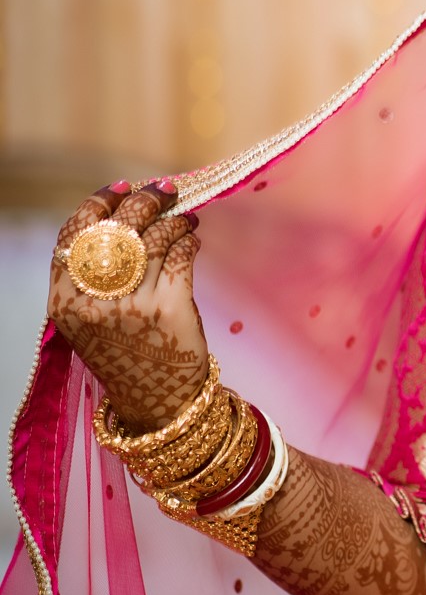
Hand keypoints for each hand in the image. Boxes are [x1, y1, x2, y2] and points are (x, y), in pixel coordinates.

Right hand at [48, 181, 208, 430]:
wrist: (159, 406)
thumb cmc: (125, 354)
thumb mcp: (88, 320)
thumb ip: (91, 275)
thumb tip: (122, 212)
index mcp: (64, 302)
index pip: (74, 236)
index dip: (98, 204)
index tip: (120, 188)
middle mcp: (93, 302)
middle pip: (117, 229)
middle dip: (144, 201)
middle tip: (164, 190)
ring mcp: (131, 305)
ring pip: (155, 237)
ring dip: (174, 220)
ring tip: (184, 220)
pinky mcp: (169, 307)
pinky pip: (181, 254)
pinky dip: (189, 240)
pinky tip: (192, 240)